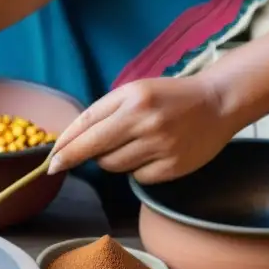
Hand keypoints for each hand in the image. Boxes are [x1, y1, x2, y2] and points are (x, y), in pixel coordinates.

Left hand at [47, 76, 234, 183]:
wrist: (218, 103)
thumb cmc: (168, 96)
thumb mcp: (133, 92)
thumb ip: (101, 112)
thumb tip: (69, 142)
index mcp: (133, 100)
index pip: (88, 127)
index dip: (66, 147)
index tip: (51, 161)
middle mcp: (146, 122)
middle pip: (97, 151)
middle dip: (78, 158)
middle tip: (66, 162)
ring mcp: (162, 147)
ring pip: (114, 166)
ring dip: (111, 160)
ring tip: (130, 143)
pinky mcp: (173, 167)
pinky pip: (137, 177)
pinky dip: (136, 169)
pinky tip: (151, 154)